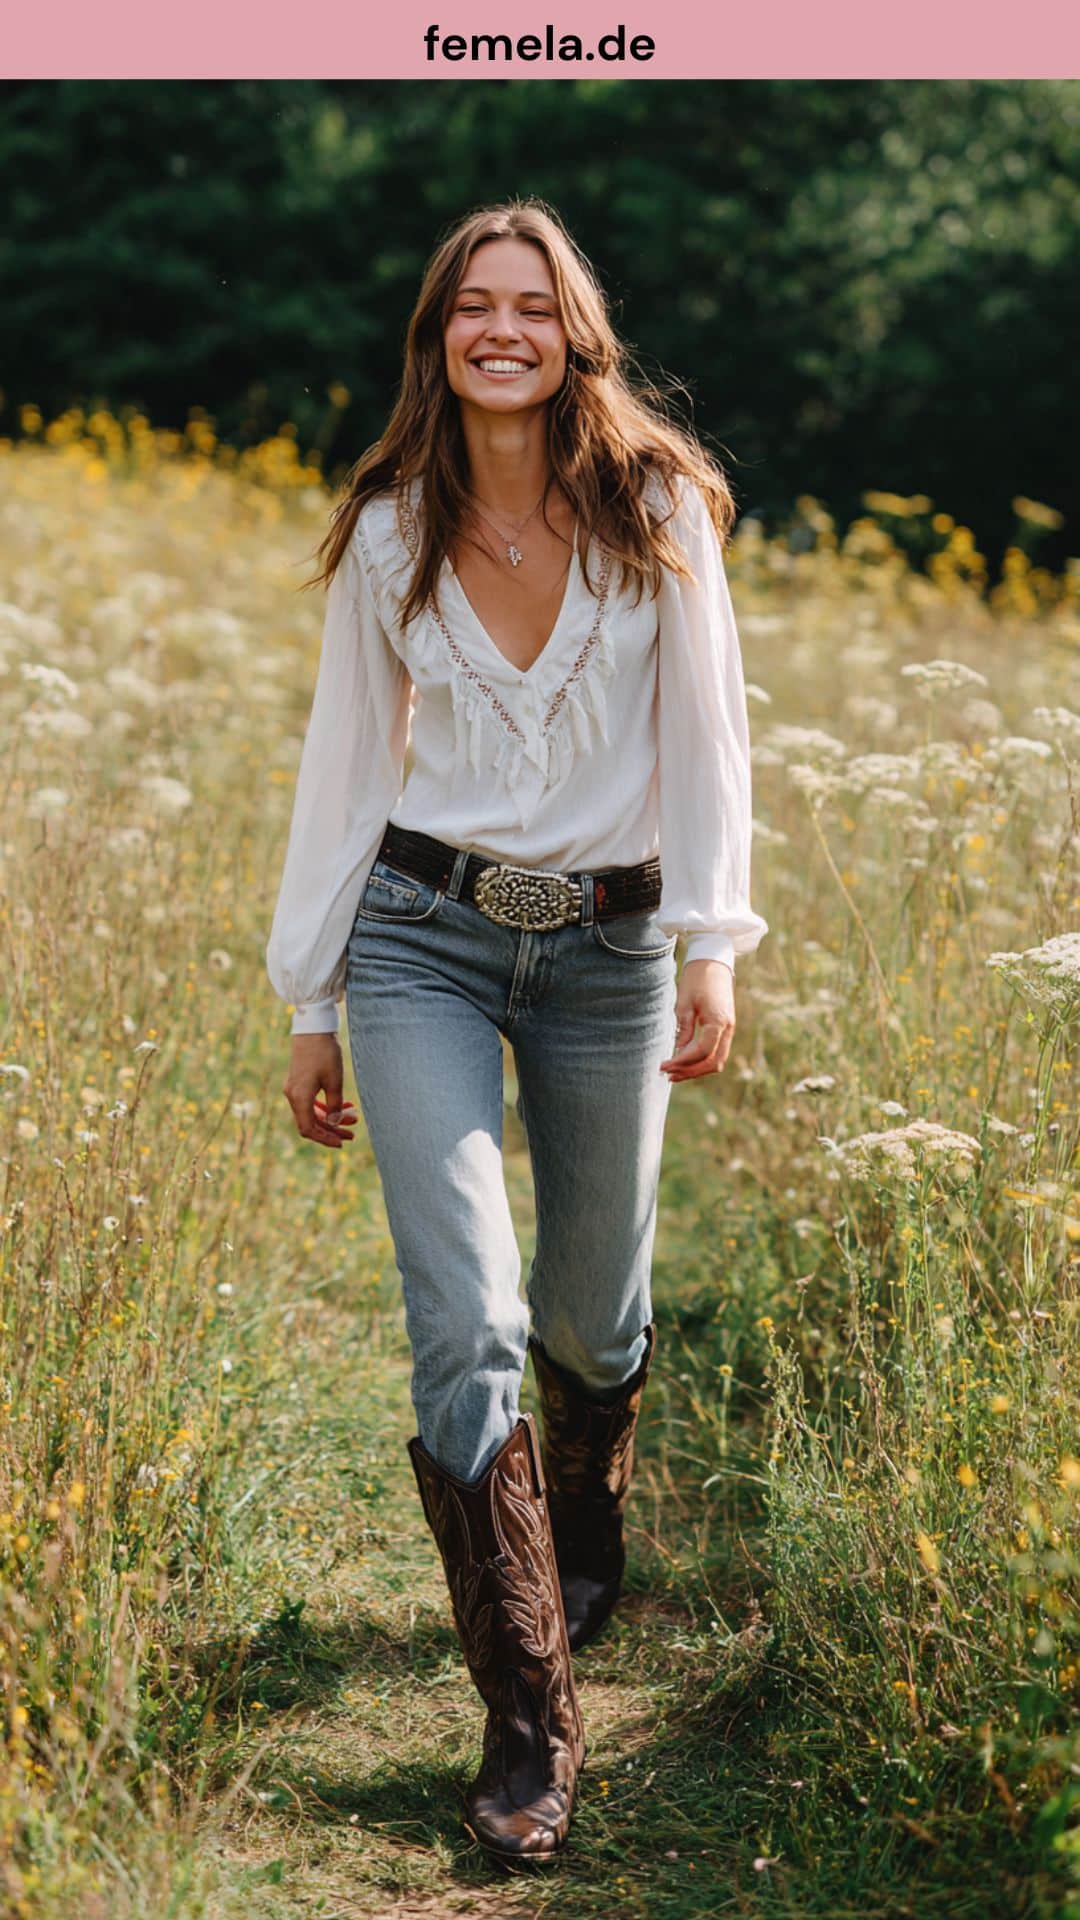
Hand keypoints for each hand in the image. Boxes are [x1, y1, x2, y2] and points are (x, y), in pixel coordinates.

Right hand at [282, 1033, 358, 1147]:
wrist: (313, 1028)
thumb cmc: (324, 1053)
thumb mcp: (334, 1080)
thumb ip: (334, 1104)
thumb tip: (334, 1122)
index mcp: (300, 1097)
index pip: (309, 1128)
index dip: (324, 1139)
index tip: (341, 1142)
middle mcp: (293, 1095)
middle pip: (311, 1122)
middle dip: (332, 1130)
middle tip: (352, 1134)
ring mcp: (295, 1088)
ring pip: (312, 1112)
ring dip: (331, 1117)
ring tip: (353, 1119)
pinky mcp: (299, 1081)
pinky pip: (311, 1101)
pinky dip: (326, 1105)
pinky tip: (344, 1105)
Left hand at [659, 959, 735, 1081]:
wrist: (713, 962)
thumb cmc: (698, 978)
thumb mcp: (685, 1002)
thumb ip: (684, 1028)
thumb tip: (678, 1051)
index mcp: (719, 1021)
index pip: (702, 1052)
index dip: (682, 1062)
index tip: (664, 1065)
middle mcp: (728, 1029)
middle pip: (713, 1063)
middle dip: (690, 1072)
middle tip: (668, 1074)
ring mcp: (729, 1029)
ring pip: (716, 1060)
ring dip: (696, 1069)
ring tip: (674, 1072)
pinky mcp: (725, 1028)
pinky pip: (716, 1051)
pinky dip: (701, 1060)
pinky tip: (685, 1060)